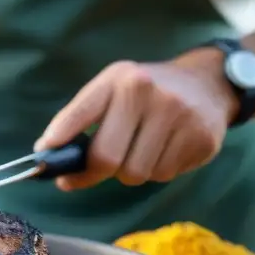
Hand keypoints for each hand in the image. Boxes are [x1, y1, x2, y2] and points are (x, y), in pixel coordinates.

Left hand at [34, 54, 238, 190]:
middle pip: (107, 158)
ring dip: (131, 171)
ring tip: (141, 149)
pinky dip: (158, 171)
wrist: (208, 82)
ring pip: (136, 174)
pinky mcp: (201, 139)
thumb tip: (46, 150)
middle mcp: (149, 93)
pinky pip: (164, 175)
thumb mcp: (114, 88)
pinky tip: (166, 149)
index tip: (46, 164)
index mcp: (121, 79)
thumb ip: (81, 117)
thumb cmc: (148, 91)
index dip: (59, 143)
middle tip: (96, 170)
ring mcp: (179, 116)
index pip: (80, 115)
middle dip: (96, 172)